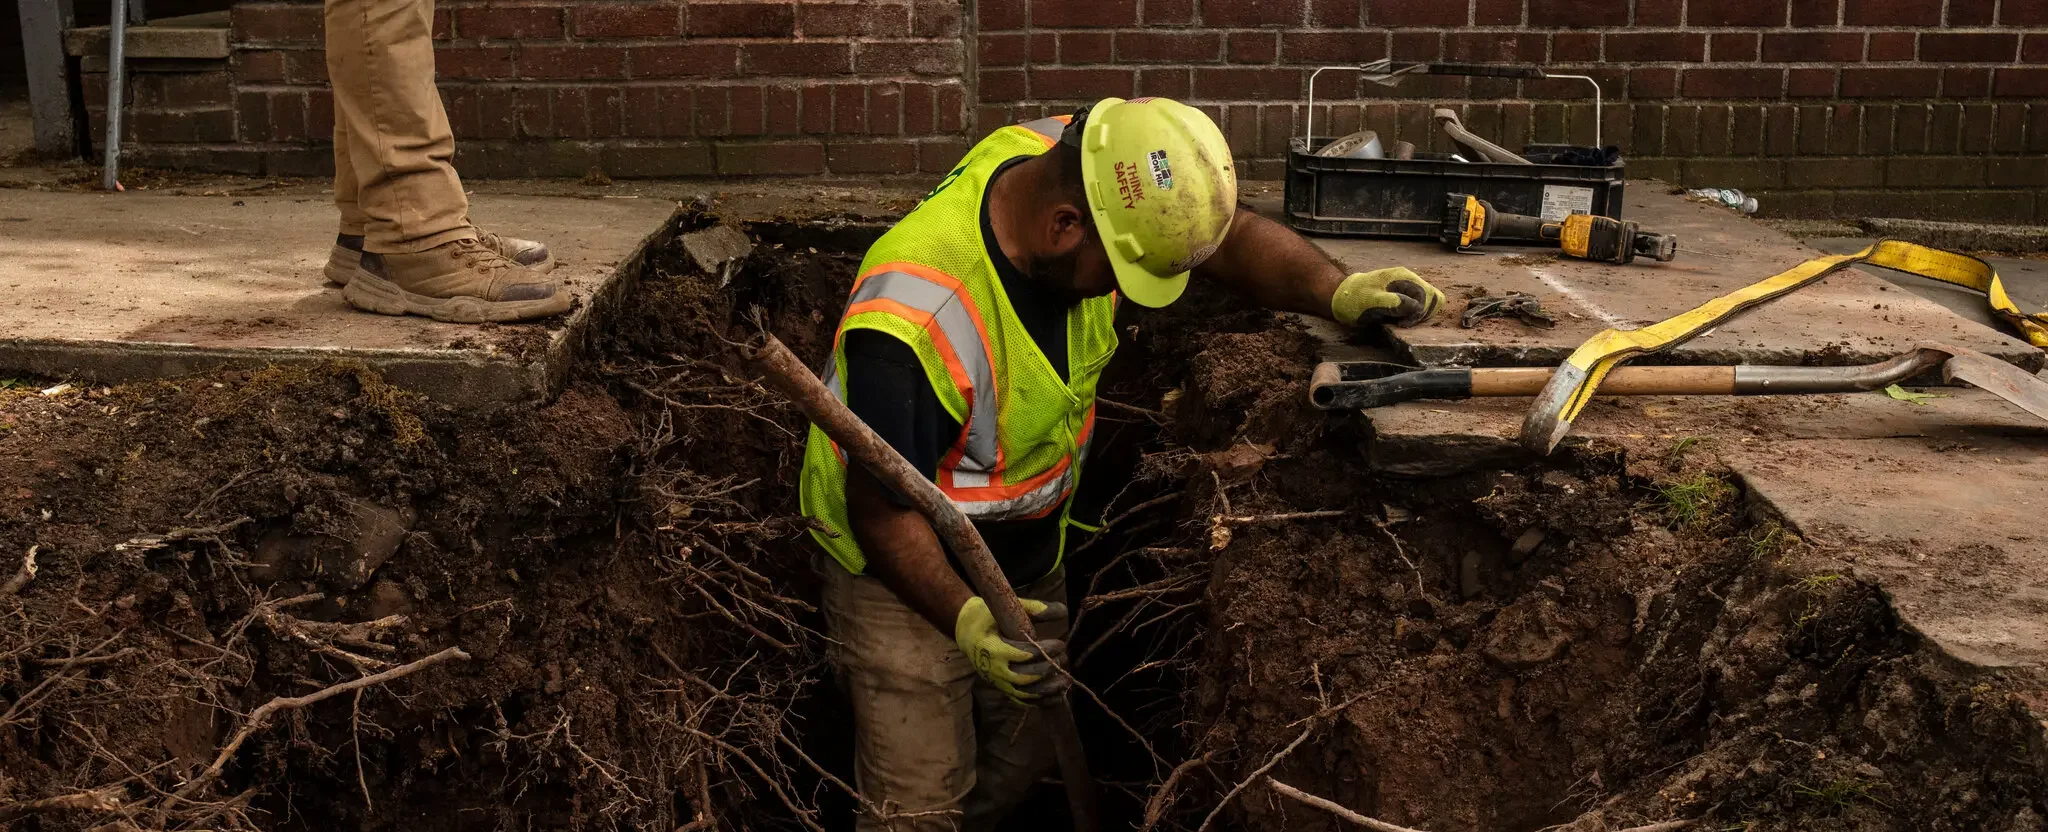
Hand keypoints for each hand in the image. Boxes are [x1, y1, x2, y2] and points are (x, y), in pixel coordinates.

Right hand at [954, 596, 1069, 704]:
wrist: (966, 631)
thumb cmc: (987, 617)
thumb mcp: (1005, 608)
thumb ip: (1035, 608)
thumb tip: (1063, 610)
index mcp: (992, 647)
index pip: (1023, 654)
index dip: (1044, 652)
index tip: (1060, 644)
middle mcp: (993, 668)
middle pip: (1024, 677)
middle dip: (1047, 670)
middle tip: (1063, 659)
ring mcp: (996, 680)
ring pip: (1023, 692)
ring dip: (1046, 690)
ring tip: (1065, 682)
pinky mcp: (1000, 687)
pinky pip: (1020, 699)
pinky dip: (1038, 701)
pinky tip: (1055, 697)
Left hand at [1331, 267, 1443, 327]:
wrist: (1343, 297)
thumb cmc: (1355, 299)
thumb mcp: (1371, 302)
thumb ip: (1393, 302)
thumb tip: (1416, 307)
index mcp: (1403, 277)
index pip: (1428, 295)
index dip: (1419, 312)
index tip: (1402, 323)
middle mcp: (1409, 280)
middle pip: (1434, 298)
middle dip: (1423, 314)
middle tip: (1403, 323)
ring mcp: (1408, 288)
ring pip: (1431, 302)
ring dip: (1421, 316)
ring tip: (1402, 322)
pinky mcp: (1406, 296)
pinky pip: (1422, 306)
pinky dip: (1417, 315)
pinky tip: (1402, 320)